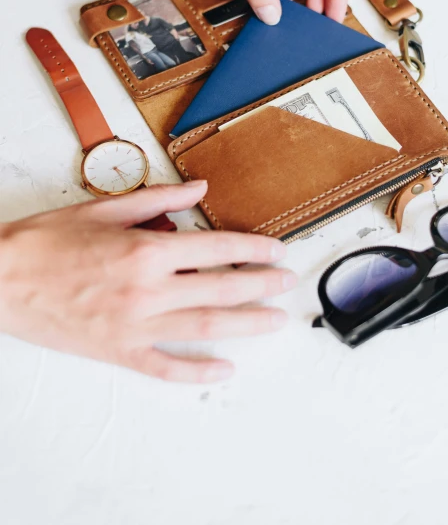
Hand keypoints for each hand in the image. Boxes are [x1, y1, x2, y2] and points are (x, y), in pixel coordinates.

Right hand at [0, 182, 295, 382]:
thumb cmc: (47, 242)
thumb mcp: (104, 208)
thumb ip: (159, 199)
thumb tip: (199, 189)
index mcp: (145, 249)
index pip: (216, 247)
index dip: (252, 248)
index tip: (275, 250)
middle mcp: (146, 289)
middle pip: (221, 289)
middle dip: (261, 285)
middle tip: (286, 284)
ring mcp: (134, 325)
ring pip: (204, 329)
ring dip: (246, 325)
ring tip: (275, 322)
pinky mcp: (117, 352)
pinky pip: (165, 368)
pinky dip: (197, 372)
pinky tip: (224, 369)